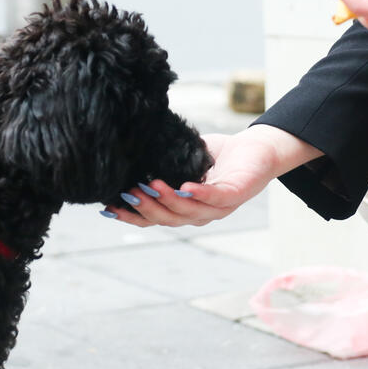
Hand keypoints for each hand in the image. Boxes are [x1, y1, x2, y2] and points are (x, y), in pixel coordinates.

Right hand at [103, 125, 321, 227]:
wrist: (258, 149)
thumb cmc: (220, 155)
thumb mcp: (183, 160)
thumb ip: (160, 164)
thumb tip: (127, 158)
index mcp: (186, 209)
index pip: (154, 219)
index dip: (131, 216)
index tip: (109, 208)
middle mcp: (200, 213)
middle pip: (168, 219)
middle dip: (145, 208)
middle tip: (126, 193)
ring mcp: (219, 207)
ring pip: (188, 212)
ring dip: (167, 201)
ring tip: (148, 186)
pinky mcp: (236, 194)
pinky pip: (215, 198)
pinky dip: (199, 194)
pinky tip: (184, 187)